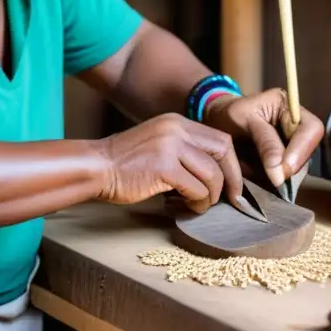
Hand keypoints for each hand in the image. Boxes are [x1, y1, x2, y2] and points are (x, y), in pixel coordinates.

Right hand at [95, 113, 242, 213]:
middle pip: (223, 152)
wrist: (96, 167)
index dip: (232, 164)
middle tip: (230, 199)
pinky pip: (196, 189)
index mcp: (177, 122)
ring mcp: (170, 147)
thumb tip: (215, 172)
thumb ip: (184, 149)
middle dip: (232, 179)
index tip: (233, 184)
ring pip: (212, 174)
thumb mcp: (158, 143)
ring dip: (211, 196)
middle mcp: (177, 129)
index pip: (220, 139)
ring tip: (199, 205)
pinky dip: (197, 203)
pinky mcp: (164, 167)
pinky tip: (187, 207)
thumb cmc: (125, 162)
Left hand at [203, 88, 324, 189]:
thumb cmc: (228, 115)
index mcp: (290, 107)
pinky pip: (287, 177)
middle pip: (309, 152)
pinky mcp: (285, 162)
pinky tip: (260, 178)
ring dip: (282, 176)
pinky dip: (275, 181)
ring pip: (300, 168)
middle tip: (272, 178)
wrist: (216, 122)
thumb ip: (265, 143)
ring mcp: (293, 145)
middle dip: (291, 167)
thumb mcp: (243, 120)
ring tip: (259, 174)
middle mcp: (297, 126)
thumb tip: (281, 174)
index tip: (283, 170)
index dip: (301, 151)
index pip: (312, 130)